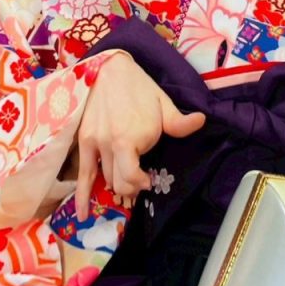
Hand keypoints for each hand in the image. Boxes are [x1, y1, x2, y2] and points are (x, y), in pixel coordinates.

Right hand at [73, 52, 204, 220]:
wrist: (109, 70)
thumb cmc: (140, 88)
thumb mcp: (164, 104)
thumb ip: (180, 122)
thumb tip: (202, 121)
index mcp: (133, 138)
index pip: (134, 178)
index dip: (142, 183)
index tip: (149, 179)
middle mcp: (111, 145)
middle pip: (119, 183)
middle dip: (131, 186)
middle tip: (139, 180)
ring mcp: (95, 144)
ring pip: (104, 180)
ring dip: (116, 185)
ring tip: (124, 182)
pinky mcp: (83, 142)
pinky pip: (82, 175)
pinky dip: (82, 196)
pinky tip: (82, 214)